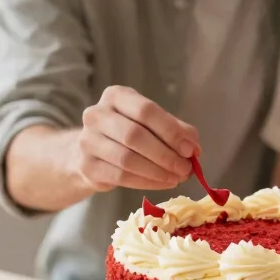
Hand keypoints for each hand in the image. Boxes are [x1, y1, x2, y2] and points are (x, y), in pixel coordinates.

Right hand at [75, 86, 198, 192]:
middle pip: (135, 135)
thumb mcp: (152, 124)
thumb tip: (193, 149)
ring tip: (176, 178)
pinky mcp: (86, 166)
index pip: (146, 111)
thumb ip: (175, 130)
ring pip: (127, 159)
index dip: (171, 131)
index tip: (190, 149)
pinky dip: (146, 182)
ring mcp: (87, 140)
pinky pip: (121, 176)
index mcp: (116, 96)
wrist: (91, 152)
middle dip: (165, 155)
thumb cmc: (128, 133)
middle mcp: (96, 114)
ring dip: (157, 172)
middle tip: (185, 169)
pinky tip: (161, 183)